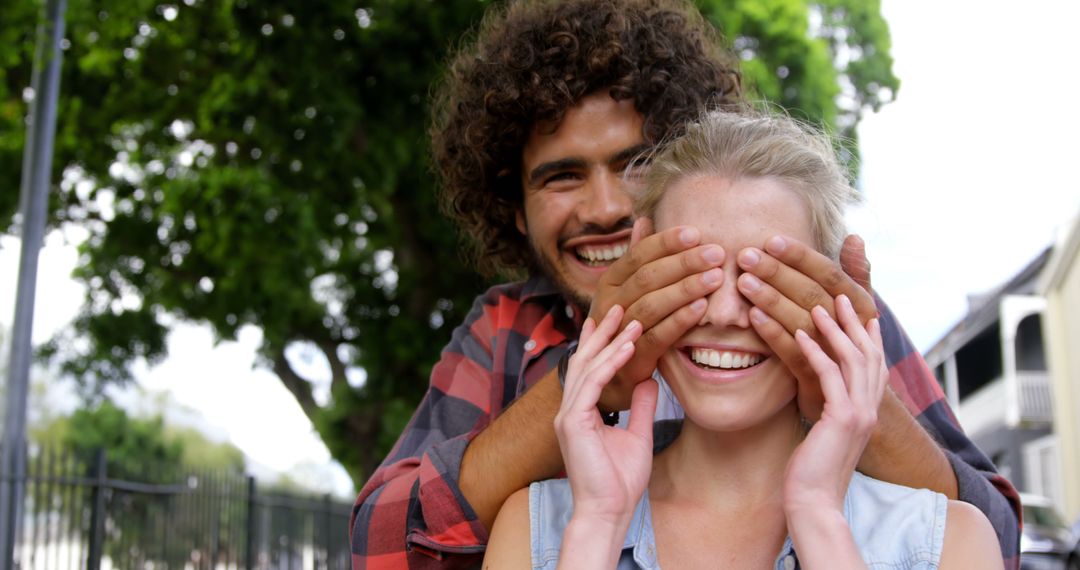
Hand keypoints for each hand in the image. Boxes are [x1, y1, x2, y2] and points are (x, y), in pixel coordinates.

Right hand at [555, 305, 658, 525]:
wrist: (609, 512)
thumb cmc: (620, 482)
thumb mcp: (638, 434)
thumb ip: (641, 406)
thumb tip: (649, 380)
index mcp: (581, 412)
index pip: (589, 368)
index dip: (601, 342)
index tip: (616, 318)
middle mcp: (570, 410)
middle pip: (584, 360)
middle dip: (602, 332)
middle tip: (619, 305)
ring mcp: (568, 415)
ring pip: (588, 367)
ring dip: (610, 341)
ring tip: (631, 319)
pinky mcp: (573, 422)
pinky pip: (593, 384)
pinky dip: (610, 363)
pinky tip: (628, 347)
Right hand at [590, 218, 721, 410]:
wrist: (613, 376)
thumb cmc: (628, 325)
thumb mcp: (627, 289)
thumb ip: (637, 257)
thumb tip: (644, 220)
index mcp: (610, 282)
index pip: (638, 254)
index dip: (667, 242)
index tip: (696, 233)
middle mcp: (610, 303)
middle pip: (647, 277)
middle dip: (684, 262)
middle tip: (716, 253)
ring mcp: (619, 331)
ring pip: (652, 304)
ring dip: (685, 289)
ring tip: (716, 277)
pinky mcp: (632, 357)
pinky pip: (658, 335)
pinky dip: (680, 320)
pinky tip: (702, 309)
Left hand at [738, 234, 877, 419]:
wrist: (855, 416)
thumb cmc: (847, 355)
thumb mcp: (855, 315)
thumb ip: (855, 276)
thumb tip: (854, 237)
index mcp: (863, 310)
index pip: (831, 275)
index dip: (802, 257)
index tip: (772, 240)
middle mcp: (856, 333)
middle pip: (814, 295)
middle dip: (779, 273)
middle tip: (746, 255)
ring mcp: (840, 360)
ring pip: (804, 322)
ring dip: (773, 299)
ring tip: (744, 281)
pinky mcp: (821, 384)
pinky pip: (796, 355)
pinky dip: (775, 334)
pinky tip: (753, 318)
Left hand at [783, 294, 887, 514]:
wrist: (814, 504)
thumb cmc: (811, 473)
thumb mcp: (824, 435)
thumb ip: (828, 413)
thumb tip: (818, 397)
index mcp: (867, 413)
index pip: (874, 366)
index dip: (869, 337)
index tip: (860, 311)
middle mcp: (870, 410)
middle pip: (869, 354)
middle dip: (855, 322)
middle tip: (839, 295)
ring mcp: (860, 414)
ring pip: (853, 359)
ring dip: (834, 328)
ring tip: (817, 304)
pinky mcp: (842, 419)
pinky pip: (829, 375)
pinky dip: (816, 351)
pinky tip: (800, 334)